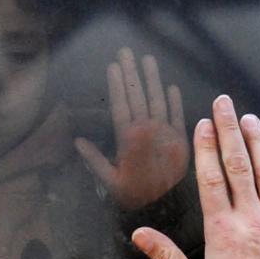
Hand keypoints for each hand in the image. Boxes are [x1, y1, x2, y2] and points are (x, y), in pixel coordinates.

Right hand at [75, 47, 188, 209]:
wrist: (165, 206)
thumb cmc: (133, 194)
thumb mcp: (108, 180)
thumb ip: (94, 159)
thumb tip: (77, 141)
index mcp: (128, 138)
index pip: (121, 103)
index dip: (117, 83)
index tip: (113, 65)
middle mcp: (147, 130)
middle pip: (138, 95)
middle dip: (132, 72)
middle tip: (127, 51)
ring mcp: (166, 132)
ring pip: (158, 99)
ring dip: (152, 78)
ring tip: (147, 59)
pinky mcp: (181, 139)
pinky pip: (178, 114)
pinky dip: (174, 100)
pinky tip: (170, 86)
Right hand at [132, 95, 259, 258]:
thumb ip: (167, 258)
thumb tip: (140, 235)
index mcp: (223, 232)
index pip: (212, 179)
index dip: (207, 148)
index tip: (203, 124)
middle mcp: (252, 221)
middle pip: (239, 166)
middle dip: (230, 131)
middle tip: (224, 103)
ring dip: (259, 143)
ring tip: (250, 118)